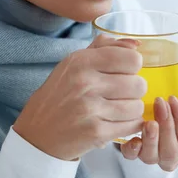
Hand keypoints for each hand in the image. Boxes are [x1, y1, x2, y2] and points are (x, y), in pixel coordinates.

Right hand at [14, 35, 146, 160]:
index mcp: (80, 61)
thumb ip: (104, 47)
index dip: (131, 66)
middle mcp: (85, 83)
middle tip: (117, 94)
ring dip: (130, 109)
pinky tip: (114, 121)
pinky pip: (132, 125)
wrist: (38, 131)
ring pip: (137, 106)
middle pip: (138, 84)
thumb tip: (135, 44)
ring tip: (114, 109)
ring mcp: (91, 109)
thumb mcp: (73, 63)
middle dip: (132, 90)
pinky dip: (128, 125)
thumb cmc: (59, 95)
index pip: (132, 59)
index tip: (121, 72)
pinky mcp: (96, 132)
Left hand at [119, 96, 177, 170]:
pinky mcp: (135, 150)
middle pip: (171, 153)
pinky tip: (135, 138)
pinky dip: (132, 149)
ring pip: (151, 157)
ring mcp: (152, 154)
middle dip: (166, 127)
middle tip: (160, 104)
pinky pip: (132, 156)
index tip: (174, 100)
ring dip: (151, 139)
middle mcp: (171, 155)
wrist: (164, 103)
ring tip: (149, 121)